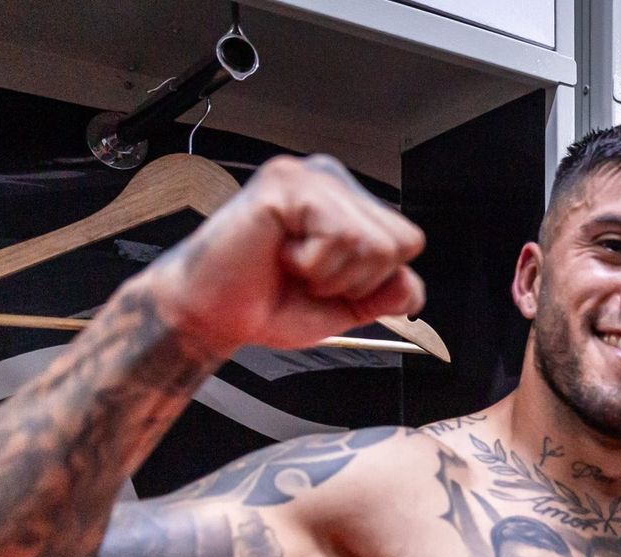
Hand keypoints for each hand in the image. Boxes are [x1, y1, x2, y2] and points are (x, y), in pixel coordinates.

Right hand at [147, 154, 425, 354]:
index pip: (407, 241)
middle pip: (400, 242)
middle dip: (357, 280)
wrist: (208, 315)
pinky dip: (313, 264)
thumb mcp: (345, 306)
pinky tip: (280, 255)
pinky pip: (340, 236)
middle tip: (307, 276)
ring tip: (291, 266)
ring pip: (373, 242)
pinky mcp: (287, 184)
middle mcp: (331, 181)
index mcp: (347, 203)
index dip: (374, 281)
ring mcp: (309, 177)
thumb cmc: (265, 303)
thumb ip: (385, 294)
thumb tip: (412, 287)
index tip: (326, 282)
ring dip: (331, 274)